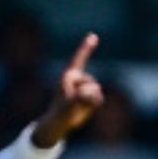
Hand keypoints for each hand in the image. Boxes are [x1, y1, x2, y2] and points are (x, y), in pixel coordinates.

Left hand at [32, 33, 104, 147]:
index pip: (79, 59)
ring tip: (77, 107)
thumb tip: (90, 92)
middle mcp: (78, 78)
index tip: (93, 36)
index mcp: (69, 75)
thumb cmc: (59, 111)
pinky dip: (94, 105)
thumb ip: (79, 98)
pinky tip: (84, 108)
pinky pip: (99, 98)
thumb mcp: (68, 105)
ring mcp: (85, 86)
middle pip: (91, 83)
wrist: (59, 122)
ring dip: (89, 102)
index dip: (86, 47)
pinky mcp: (91, 95)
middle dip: (84, 95)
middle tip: (71, 103)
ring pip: (96, 91)